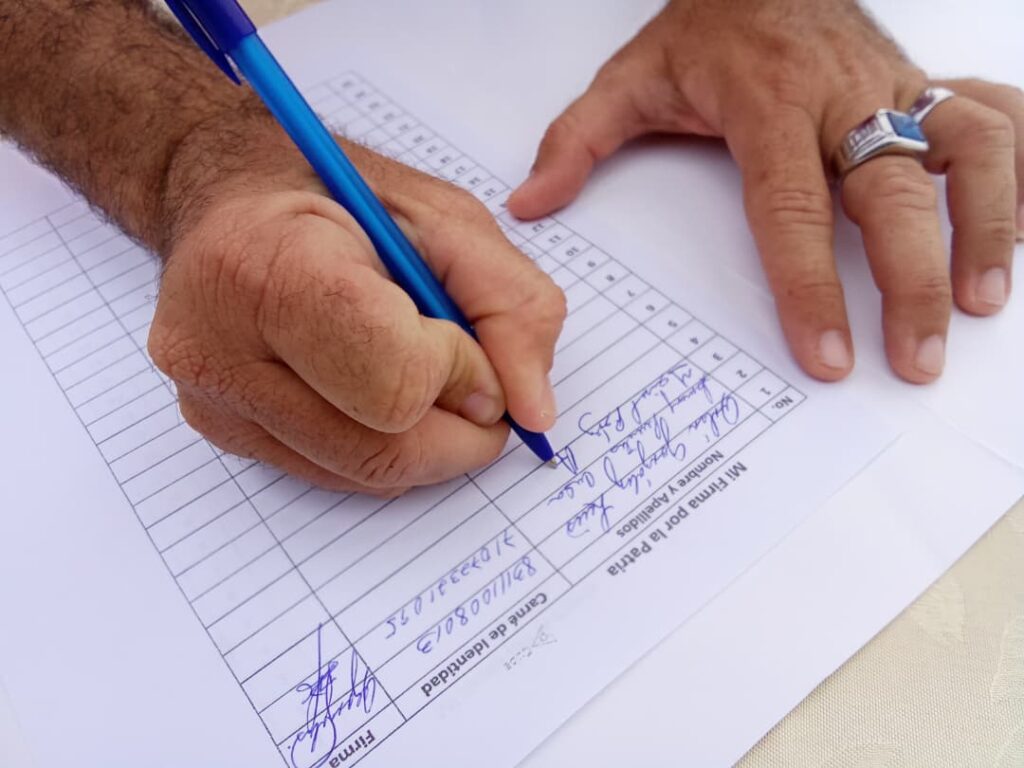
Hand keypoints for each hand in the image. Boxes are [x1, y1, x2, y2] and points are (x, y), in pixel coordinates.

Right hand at [149, 112, 565, 494]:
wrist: (231, 201)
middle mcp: (218, 350)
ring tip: (426, 376)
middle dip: (461, 431)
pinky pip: (337, 476)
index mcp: (268, 268)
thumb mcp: (446, 219)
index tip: (470, 345)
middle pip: (383, 450)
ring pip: (364, 476)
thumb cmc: (337, 195)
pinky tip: (378, 390)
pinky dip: (386, 447)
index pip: (394, 379)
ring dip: (430, 443)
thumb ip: (510, 306)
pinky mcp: (221, 435)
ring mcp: (212, 404)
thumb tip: (534, 412)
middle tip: (480, 390)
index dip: (459, 373)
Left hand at [508, 0, 1022, 383]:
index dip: (812, 287)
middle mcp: (842, 96)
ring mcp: (894, 85)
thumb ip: (578, 141)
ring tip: (980, 304)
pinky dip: (1016, 174)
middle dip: (910, 281)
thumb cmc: (708, 26)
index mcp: (768, 106)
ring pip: (968, 148)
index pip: (791, 209)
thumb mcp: (630, 77)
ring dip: (985, 226)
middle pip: (890, 193)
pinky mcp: (925, 79)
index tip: (830, 355)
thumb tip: (531, 203)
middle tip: (915, 358)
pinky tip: (1013, 230)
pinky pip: (994, 117)